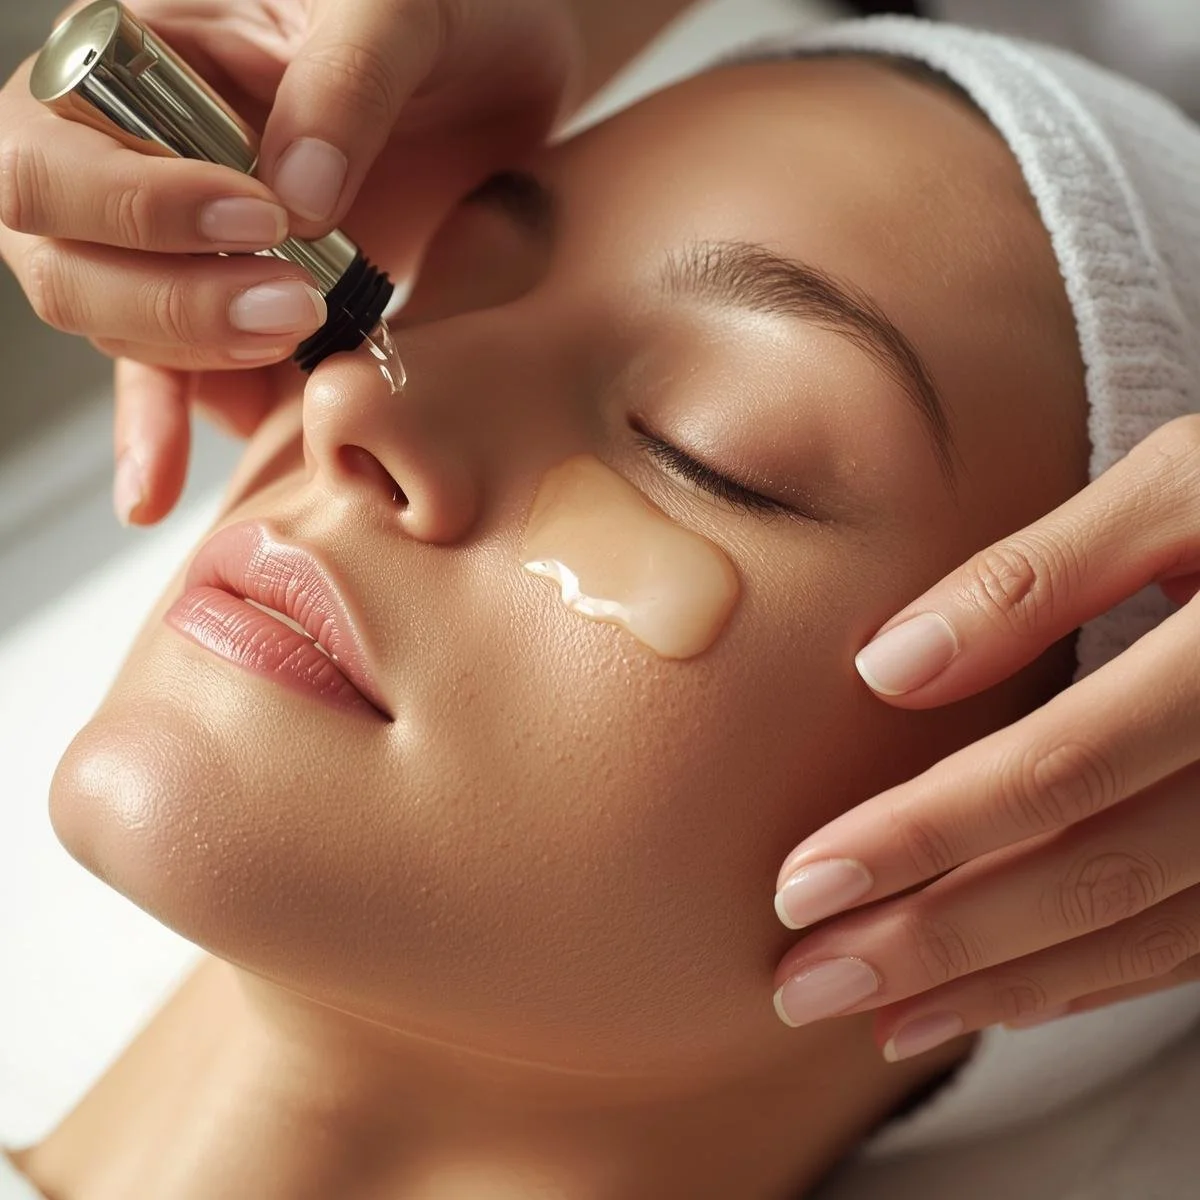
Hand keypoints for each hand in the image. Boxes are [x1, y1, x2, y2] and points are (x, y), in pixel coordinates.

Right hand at [0, 0, 575, 523]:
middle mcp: (135, 153)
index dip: (136, 202)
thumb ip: (342, 83)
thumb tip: (291, 196)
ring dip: (191, 355)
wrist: (510, 77)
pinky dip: (158, 433)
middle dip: (170, 295)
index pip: (48, 141)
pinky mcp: (230, 304)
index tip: (262, 222)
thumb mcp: (401, 10)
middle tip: (294, 304)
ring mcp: (176, 240)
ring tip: (295, 344)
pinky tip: (152, 489)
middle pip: (60, 251)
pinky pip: (165, 375)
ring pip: (112, 320)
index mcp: (139, 55)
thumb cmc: (453, 14)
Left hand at [770, 415, 1199, 1061]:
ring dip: (1003, 988)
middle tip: (804, 986)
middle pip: (1091, 876)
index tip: (802, 885)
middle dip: (937, 944)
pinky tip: (1000, 998)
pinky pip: (1194, 942)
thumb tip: (887, 667)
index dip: (923, 836)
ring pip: (1144, 933)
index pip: (1056, 771)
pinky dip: (1090, 978)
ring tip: (875, 1015)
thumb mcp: (1178, 487)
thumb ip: (1037, 573)